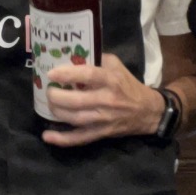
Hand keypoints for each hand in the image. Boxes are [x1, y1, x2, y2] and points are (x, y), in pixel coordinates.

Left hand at [39, 53, 163, 147]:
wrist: (147, 111)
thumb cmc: (128, 85)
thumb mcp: (117, 66)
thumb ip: (97, 59)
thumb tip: (73, 55)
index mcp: (111, 80)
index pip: (88, 75)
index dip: (68, 74)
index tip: (51, 73)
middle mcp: (107, 100)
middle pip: (76, 100)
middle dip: (56, 96)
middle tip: (49, 90)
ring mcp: (103, 119)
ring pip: (75, 118)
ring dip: (57, 112)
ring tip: (50, 104)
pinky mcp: (101, 133)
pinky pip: (79, 138)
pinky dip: (62, 139)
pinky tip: (47, 136)